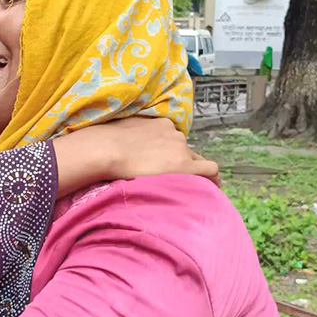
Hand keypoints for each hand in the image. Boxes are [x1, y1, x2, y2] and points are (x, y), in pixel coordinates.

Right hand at [56, 117, 220, 191]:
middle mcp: (174, 134)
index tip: (168, 167)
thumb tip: (123, 149)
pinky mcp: (184, 165)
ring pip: (198, 161)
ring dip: (195, 173)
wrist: (106, 149)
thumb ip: (131, 139)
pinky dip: (212, 179)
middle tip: (177, 181)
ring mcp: (180, 149)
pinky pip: (209, 170)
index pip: (174, 141)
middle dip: (185, 165)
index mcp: (160, 125)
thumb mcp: (121, 133)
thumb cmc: (104, 143)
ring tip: (192, 189)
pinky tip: (211, 191)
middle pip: (187, 152)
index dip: (173, 156)